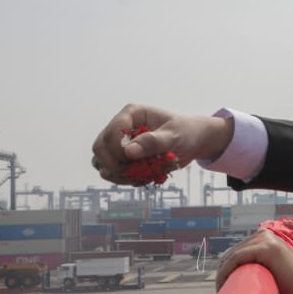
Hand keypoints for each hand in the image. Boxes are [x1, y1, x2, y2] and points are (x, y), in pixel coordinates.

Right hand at [91, 104, 233, 183]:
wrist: (193, 140)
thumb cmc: (186, 132)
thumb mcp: (174, 136)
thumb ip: (154, 142)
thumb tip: (129, 152)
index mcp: (131, 114)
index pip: (110, 134)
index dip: (117, 152)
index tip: (134, 162)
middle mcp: (121, 127)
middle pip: (100, 149)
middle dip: (115, 166)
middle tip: (136, 173)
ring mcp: (119, 143)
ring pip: (102, 163)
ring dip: (119, 175)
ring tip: (142, 176)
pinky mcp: (122, 157)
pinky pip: (113, 172)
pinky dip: (126, 180)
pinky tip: (145, 178)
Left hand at [216, 229, 292, 293]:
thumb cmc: (292, 287)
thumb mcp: (271, 271)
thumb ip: (259, 265)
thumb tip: (238, 274)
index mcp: (268, 239)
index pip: (238, 251)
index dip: (227, 268)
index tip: (223, 285)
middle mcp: (267, 235)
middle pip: (233, 252)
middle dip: (223, 270)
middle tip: (220, 289)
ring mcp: (267, 240)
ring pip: (233, 255)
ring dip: (222, 273)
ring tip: (221, 290)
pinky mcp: (266, 248)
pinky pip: (237, 258)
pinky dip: (226, 271)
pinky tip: (223, 285)